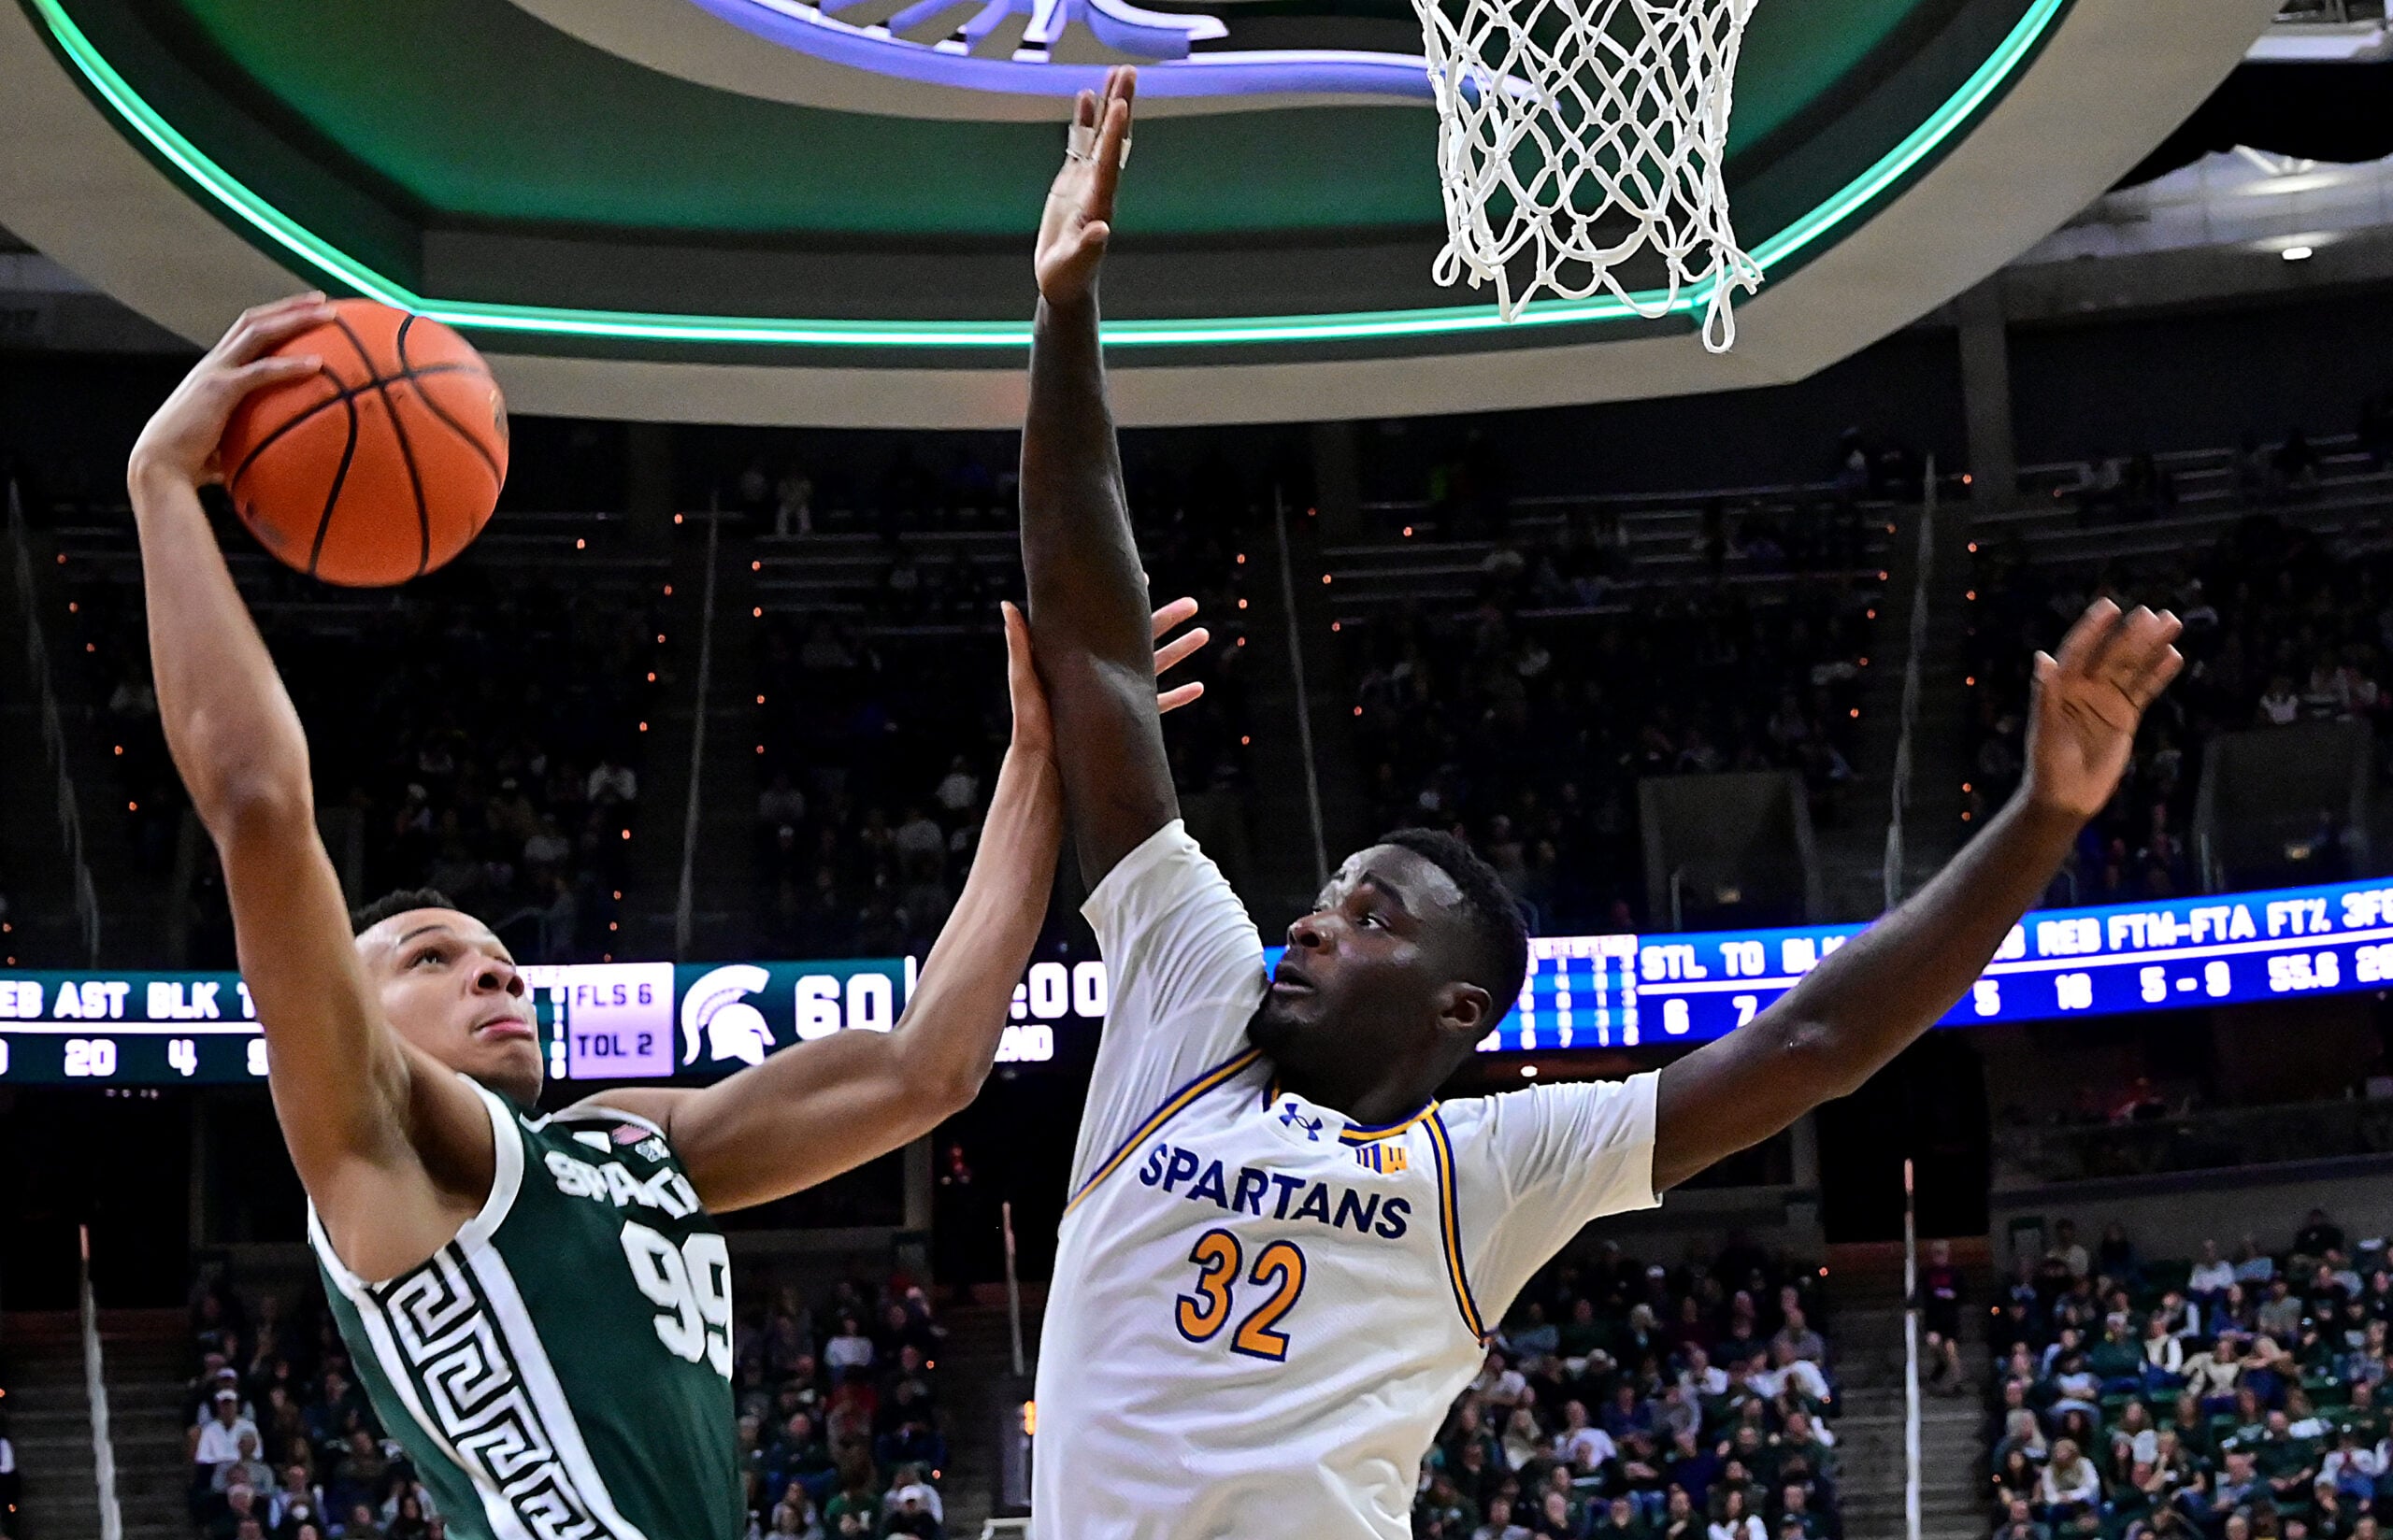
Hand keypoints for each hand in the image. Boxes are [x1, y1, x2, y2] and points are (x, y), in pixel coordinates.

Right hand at [128, 294, 333, 490]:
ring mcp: (214, 372)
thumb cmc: (193, 461)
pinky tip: (318, 365)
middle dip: (290, 306)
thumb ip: (252, 433)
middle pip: (254, 320)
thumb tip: (285, 450)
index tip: (305, 311)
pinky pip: (261, 372)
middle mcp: (214, 363)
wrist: (160, 467)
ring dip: (295, 319)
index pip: (246, 332)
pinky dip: (290, 366)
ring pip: (258, 332)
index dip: (274, 318)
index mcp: (214, 370)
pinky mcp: (219, 390)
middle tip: (324, 300)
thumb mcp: (227, 438)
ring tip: (330, 315)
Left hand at [1003, 594, 1207, 753]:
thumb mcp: (1024, 676)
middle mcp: (1106, 673)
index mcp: (1086, 657)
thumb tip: (1008, 605)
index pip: (1110, 622)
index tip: (1145, 578)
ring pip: (1158, 666)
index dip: (1127, 602)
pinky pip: (1160, 705)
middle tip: (1192, 604)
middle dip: (1169, 620)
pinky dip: (1180, 696)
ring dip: (1181, 651)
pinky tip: (1199, 687)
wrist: (1046, 763)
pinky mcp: (1129, 720)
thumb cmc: (1031, 719)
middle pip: (1144, 639)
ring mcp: (1120, 695)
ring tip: (1204, 634)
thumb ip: (1021, 641)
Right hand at [1035, 67, 1133, 308]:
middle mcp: (1099, 186)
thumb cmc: (1069, 277)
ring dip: (1109, 105)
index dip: (1114, 134)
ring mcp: (1088, 181)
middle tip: (1127, 72)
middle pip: (1114, 140)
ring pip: (1101, 136)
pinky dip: (1086, 120)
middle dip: (1121, 106)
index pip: (1109, 162)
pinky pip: (1082, 144)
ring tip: (1115, 74)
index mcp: (1099, 203)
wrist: (1065, 283)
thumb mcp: (1075, 264)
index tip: (1119, 104)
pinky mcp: (1074, 182)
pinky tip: (1087, 97)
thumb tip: (1101, 230)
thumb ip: (1088, 247)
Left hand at [2023, 598, 2183, 820]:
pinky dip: (2158, 674)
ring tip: (2170, 623)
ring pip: (2132, 668)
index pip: (2079, 651)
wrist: (2066, 796)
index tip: (2110, 607)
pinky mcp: (2126, 717)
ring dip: (2150, 647)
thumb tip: (2042, 658)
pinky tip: (2173, 656)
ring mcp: (2107, 701)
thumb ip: (2045, 695)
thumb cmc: (2046, 764)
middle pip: (2112, 655)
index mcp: (2062, 687)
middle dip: (2131, 635)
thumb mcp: (2043, 730)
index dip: (2093, 629)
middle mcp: (2085, 688)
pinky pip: (2145, 691)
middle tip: (2153, 614)